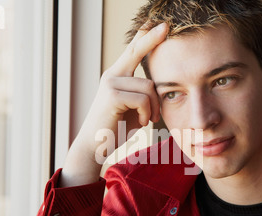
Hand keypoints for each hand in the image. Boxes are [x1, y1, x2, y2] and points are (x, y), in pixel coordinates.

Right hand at [59, 23, 168, 186]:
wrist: (96, 146)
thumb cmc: (117, 128)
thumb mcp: (134, 107)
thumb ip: (143, 93)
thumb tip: (159, 85)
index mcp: (117, 75)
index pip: (133, 50)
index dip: (146, 35)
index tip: (159, 22)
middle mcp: (112, 74)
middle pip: (138, 53)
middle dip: (153, 46)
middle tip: (165, 36)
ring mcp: (110, 82)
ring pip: (148, 86)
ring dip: (154, 107)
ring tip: (148, 120)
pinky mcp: (112, 95)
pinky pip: (143, 99)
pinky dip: (147, 114)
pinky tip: (142, 123)